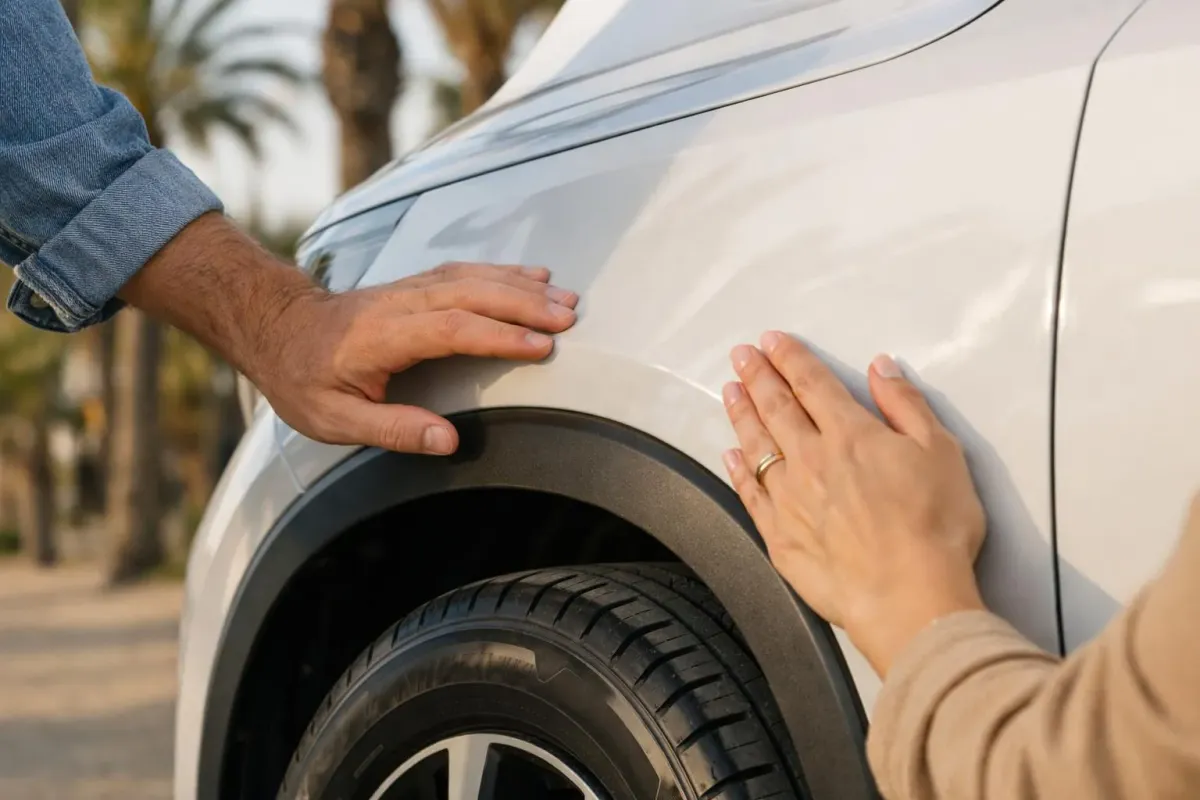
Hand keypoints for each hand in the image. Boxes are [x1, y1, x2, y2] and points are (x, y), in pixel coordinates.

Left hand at [120, 213, 577, 455]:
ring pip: (474, 278)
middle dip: (524, 304)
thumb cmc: (303, 379)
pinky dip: (505, 272)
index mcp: (380, 336)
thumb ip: (392, 428)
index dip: (498, 336)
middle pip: (471, 294)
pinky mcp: (416, 284)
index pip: (450, 330)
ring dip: (523, 285)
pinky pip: (467, 271)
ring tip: (566, 299)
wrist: (277, 328)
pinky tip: (535, 275)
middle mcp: (399, 303)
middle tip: (570, 317)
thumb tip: (447, 440)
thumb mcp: (334, 420)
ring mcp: (408, 288)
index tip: (540, 347)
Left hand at [721, 332, 985, 675]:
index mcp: (850, 434)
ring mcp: (789, 499)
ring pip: (756, 446)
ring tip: (730, 391)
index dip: (790, 359)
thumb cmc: (934, 526)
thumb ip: (905, 405)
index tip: (772, 341)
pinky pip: (750, 494)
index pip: (812, 384)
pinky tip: (730, 455)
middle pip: (776, 408)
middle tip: (741, 356)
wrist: (908, 595)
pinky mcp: (780, 537)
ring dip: (741, 414)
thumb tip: (881, 368)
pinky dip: (738, 470)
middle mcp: (811, 460)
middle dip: (757, 376)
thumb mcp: (940, 451)